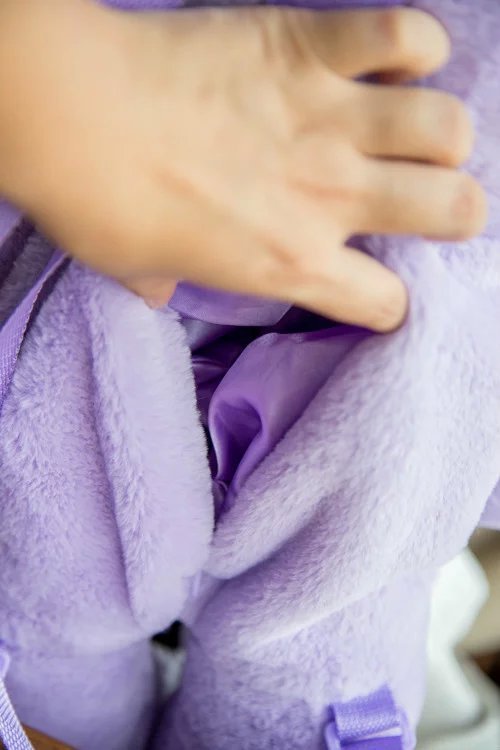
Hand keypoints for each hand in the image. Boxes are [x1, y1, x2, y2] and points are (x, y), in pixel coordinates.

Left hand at [0, 0, 485, 329]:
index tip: (374, 289)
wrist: (67, 115)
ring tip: (417, 132)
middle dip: (459, 212)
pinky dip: (412, 44)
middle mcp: (329, 198)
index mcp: (292, 264)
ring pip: (445, 127)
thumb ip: (169, 284)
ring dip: (442, 135)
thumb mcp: (139, 270)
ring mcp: (326, 118)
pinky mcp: (307, 47)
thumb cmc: (99, 204)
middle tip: (432, 200)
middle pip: (454, 209)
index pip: (382, 302)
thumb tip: (163, 287)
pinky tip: (393, 56)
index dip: (385, 302)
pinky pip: (400, 35)